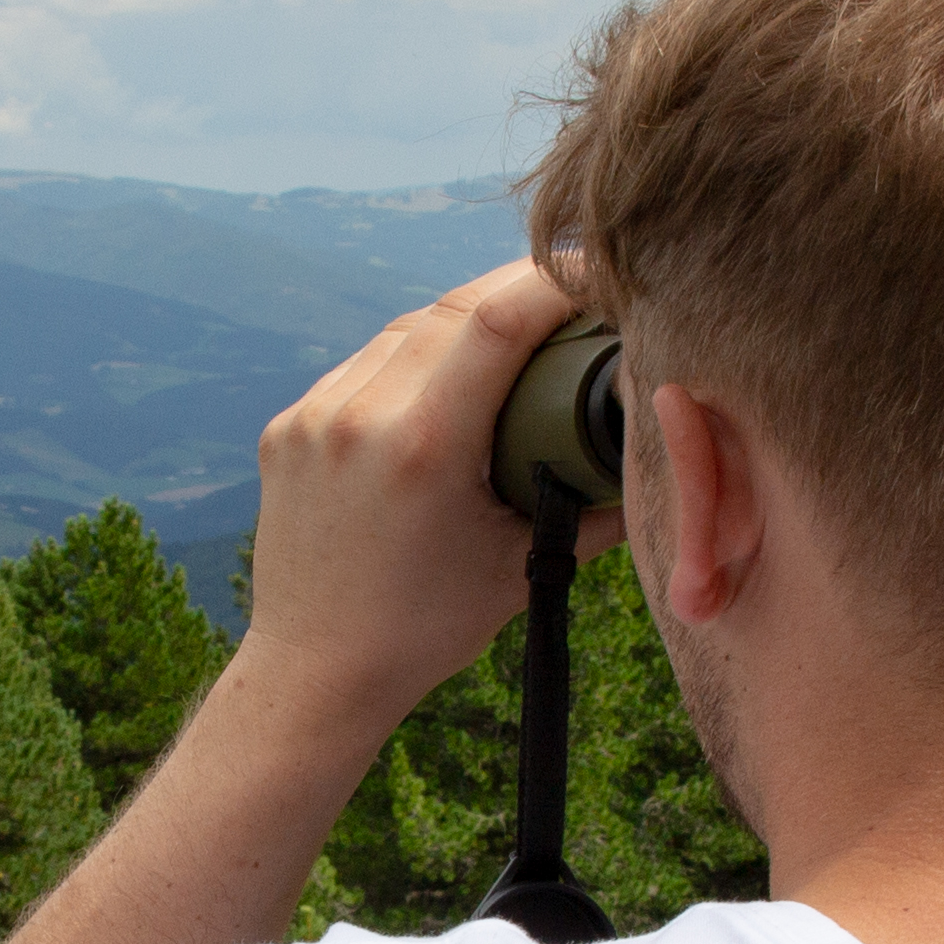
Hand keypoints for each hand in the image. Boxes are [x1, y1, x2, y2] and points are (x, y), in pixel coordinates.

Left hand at [236, 259, 611, 748]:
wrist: (315, 672)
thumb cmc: (427, 629)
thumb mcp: (524, 566)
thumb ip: (598, 504)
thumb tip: (656, 446)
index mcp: (423, 448)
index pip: (498, 320)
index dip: (556, 279)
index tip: (600, 271)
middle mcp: (360, 418)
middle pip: (452, 306)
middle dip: (517, 284)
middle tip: (569, 282)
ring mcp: (315, 418)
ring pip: (402, 328)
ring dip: (461, 315)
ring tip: (513, 321)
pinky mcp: (287, 429)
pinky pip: (361, 365)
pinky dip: (411, 355)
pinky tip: (444, 366)